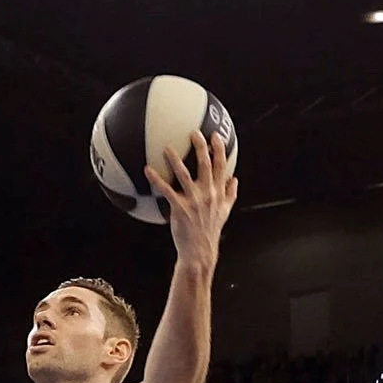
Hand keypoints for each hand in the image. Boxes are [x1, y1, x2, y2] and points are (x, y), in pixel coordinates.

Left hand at [150, 130, 236, 269]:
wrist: (200, 250)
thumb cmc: (210, 230)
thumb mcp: (225, 212)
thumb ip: (230, 194)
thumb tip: (235, 180)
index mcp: (218, 193)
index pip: (222, 166)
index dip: (219, 149)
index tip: (216, 135)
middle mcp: (208, 194)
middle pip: (206, 165)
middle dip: (201, 147)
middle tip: (194, 133)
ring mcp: (194, 201)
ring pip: (185, 175)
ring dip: (176, 160)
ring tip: (167, 148)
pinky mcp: (180, 209)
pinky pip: (166, 191)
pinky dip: (156, 180)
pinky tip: (147, 170)